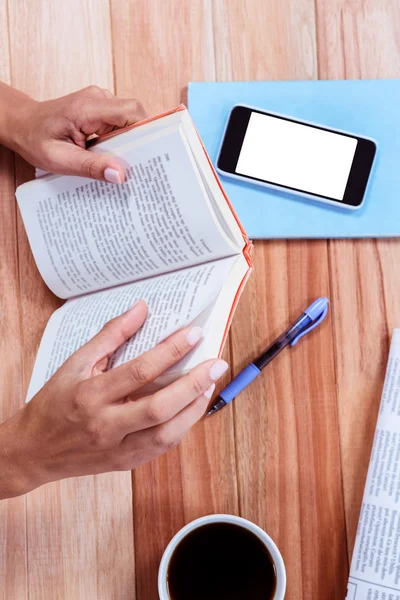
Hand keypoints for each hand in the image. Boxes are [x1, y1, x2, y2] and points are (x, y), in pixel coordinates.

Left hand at [0, 83, 145, 182]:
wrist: (21, 124)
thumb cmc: (36, 140)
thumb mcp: (60, 159)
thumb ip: (90, 167)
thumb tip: (120, 175)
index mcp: (88, 108)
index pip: (131, 111)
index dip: (144, 131)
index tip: (148, 154)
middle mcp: (97, 99)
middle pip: (134, 116)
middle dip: (137, 141)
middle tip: (135, 167)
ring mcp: (99, 102)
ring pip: (129, 121)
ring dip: (127, 143)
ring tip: (118, 164)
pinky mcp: (100, 110)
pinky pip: (119, 124)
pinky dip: (119, 141)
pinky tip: (110, 157)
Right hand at [0, 301, 227, 498]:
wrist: (33, 450)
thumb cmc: (53, 403)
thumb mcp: (75, 363)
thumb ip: (110, 335)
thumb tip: (141, 309)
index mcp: (91, 395)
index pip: (139, 371)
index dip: (171, 351)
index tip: (194, 335)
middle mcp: (105, 425)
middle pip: (159, 407)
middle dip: (194, 384)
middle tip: (217, 364)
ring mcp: (117, 449)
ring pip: (166, 434)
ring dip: (194, 409)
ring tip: (209, 386)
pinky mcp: (125, 464)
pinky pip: (161, 447)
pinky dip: (181, 427)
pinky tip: (191, 408)